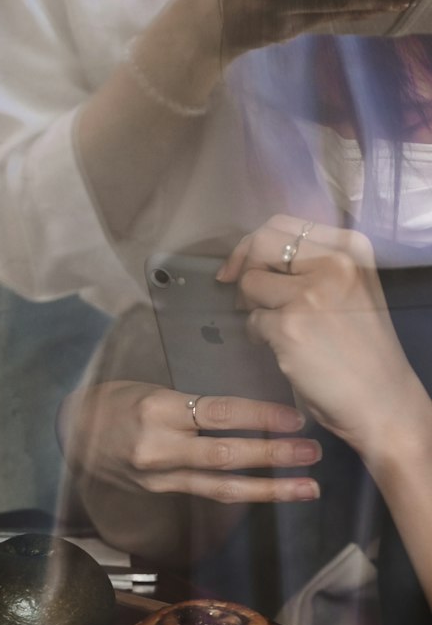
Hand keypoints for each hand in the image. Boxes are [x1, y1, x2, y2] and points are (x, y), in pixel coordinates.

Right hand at [59, 381, 320, 504]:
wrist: (72, 432)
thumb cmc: (116, 401)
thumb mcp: (150, 387)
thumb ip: (193, 401)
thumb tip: (249, 408)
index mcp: (157, 410)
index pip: (218, 413)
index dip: (261, 417)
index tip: (294, 418)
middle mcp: (158, 447)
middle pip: (226, 455)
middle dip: (274, 455)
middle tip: (312, 452)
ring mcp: (159, 475)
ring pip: (222, 485)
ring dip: (270, 487)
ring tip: (306, 486)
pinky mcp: (161, 491)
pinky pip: (208, 493)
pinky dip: (243, 493)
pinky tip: (271, 493)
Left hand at [217, 215, 423, 459]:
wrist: (382, 399)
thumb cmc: (364, 349)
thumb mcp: (351, 290)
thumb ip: (313, 266)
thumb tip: (254, 255)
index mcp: (350, 249)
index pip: (283, 224)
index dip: (253, 243)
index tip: (242, 265)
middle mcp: (333, 263)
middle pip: (260, 244)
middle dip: (243, 267)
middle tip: (245, 295)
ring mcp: (310, 294)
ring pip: (249, 283)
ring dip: (251, 307)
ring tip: (274, 327)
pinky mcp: (289, 327)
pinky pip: (251, 321)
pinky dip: (257, 336)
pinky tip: (281, 348)